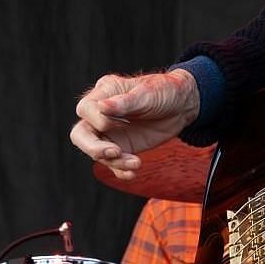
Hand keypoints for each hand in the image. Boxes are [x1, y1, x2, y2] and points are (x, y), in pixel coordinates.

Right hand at [69, 70, 201, 180]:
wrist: (183, 105)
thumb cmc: (165, 91)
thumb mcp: (147, 94)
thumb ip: (124, 103)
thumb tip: (100, 107)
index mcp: (104, 92)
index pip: (85, 110)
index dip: (99, 120)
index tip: (121, 122)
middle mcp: (102, 114)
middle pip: (81, 134)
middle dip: (94, 148)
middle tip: (115, 153)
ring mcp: (110, 132)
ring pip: (97, 153)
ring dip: (114, 161)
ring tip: (136, 163)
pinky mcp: (122, 147)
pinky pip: (112, 163)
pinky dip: (120, 170)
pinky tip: (132, 172)